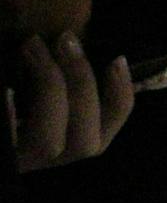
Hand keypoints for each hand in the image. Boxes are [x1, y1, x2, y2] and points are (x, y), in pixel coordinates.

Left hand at [6, 34, 134, 169]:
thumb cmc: (3, 93)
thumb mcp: (25, 96)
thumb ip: (45, 84)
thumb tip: (67, 44)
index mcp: (56, 147)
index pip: (102, 134)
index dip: (119, 99)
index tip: (116, 59)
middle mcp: (38, 163)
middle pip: (83, 142)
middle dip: (82, 83)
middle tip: (65, 38)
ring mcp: (15, 164)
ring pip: (50, 143)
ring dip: (53, 88)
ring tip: (32, 45)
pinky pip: (7, 140)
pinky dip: (10, 116)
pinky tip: (6, 91)